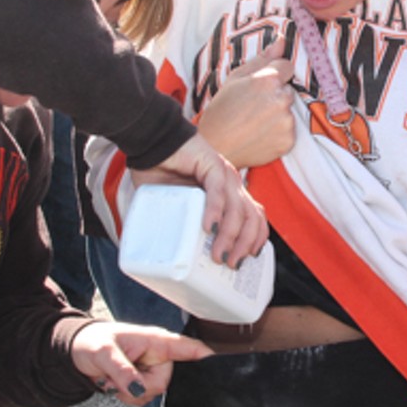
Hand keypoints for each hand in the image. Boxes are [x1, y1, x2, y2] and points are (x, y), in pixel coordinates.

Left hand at [70, 322, 212, 405]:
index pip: (190, 348)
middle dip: (140, 386)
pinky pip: (143, 398)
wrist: (76, 353)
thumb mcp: (105, 353)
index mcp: (158, 341)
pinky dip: (127, 396)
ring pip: (153, 393)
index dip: (207, 358)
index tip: (221, 368)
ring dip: (130, 392)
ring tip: (114, 377)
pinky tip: (116, 384)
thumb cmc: (92, 342)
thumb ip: (123, 371)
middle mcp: (159, 356)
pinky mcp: (143, 382)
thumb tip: (138, 389)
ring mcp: (152, 370)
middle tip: (119, 376)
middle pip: (167, 382)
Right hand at [130, 133, 268, 265]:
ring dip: (230, 234)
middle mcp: (231, 185)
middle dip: (245, 244)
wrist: (150, 143)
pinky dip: (215, 211)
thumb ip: (182, 226)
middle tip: (231, 263)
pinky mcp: (212, 163)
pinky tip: (208, 227)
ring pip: (238, 208)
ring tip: (218, 254)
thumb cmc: (162, 176)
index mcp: (229, 195)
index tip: (247, 260)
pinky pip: (218, 191)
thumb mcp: (178, 208)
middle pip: (252, 217)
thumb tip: (174, 257)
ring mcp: (224, 174)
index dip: (255, 239)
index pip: (254, 218)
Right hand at [198, 39, 296, 168]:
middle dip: (276, 95)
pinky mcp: (288, 140)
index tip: (261, 86)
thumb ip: (263, 58)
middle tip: (254, 106)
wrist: (215, 147)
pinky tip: (261, 134)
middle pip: (289, 90)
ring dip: (278, 114)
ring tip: (256, 122)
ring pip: (289, 110)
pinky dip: (279, 132)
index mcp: (267, 80)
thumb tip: (281, 40)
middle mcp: (281, 99)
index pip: (287, 66)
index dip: (274, 74)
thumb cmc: (221, 110)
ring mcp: (286, 121)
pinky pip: (290, 130)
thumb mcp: (236, 78)